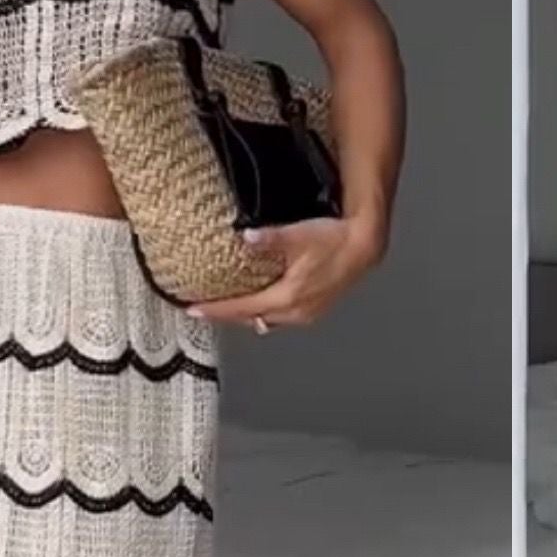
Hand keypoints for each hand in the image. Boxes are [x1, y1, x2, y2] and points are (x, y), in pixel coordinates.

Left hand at [191, 215, 385, 331]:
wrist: (364, 247)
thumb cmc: (334, 240)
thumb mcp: (298, 235)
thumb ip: (269, 238)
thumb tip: (244, 236)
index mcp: (286, 297)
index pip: (242, 308)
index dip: (215, 310)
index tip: (192, 310)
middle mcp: (295, 312)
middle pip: (251, 319)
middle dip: (226, 315)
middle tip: (203, 310)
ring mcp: (306, 314)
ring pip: (267, 321)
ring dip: (246, 315)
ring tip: (227, 308)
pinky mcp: (314, 309)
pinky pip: (281, 318)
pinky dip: (264, 312)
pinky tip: (260, 302)